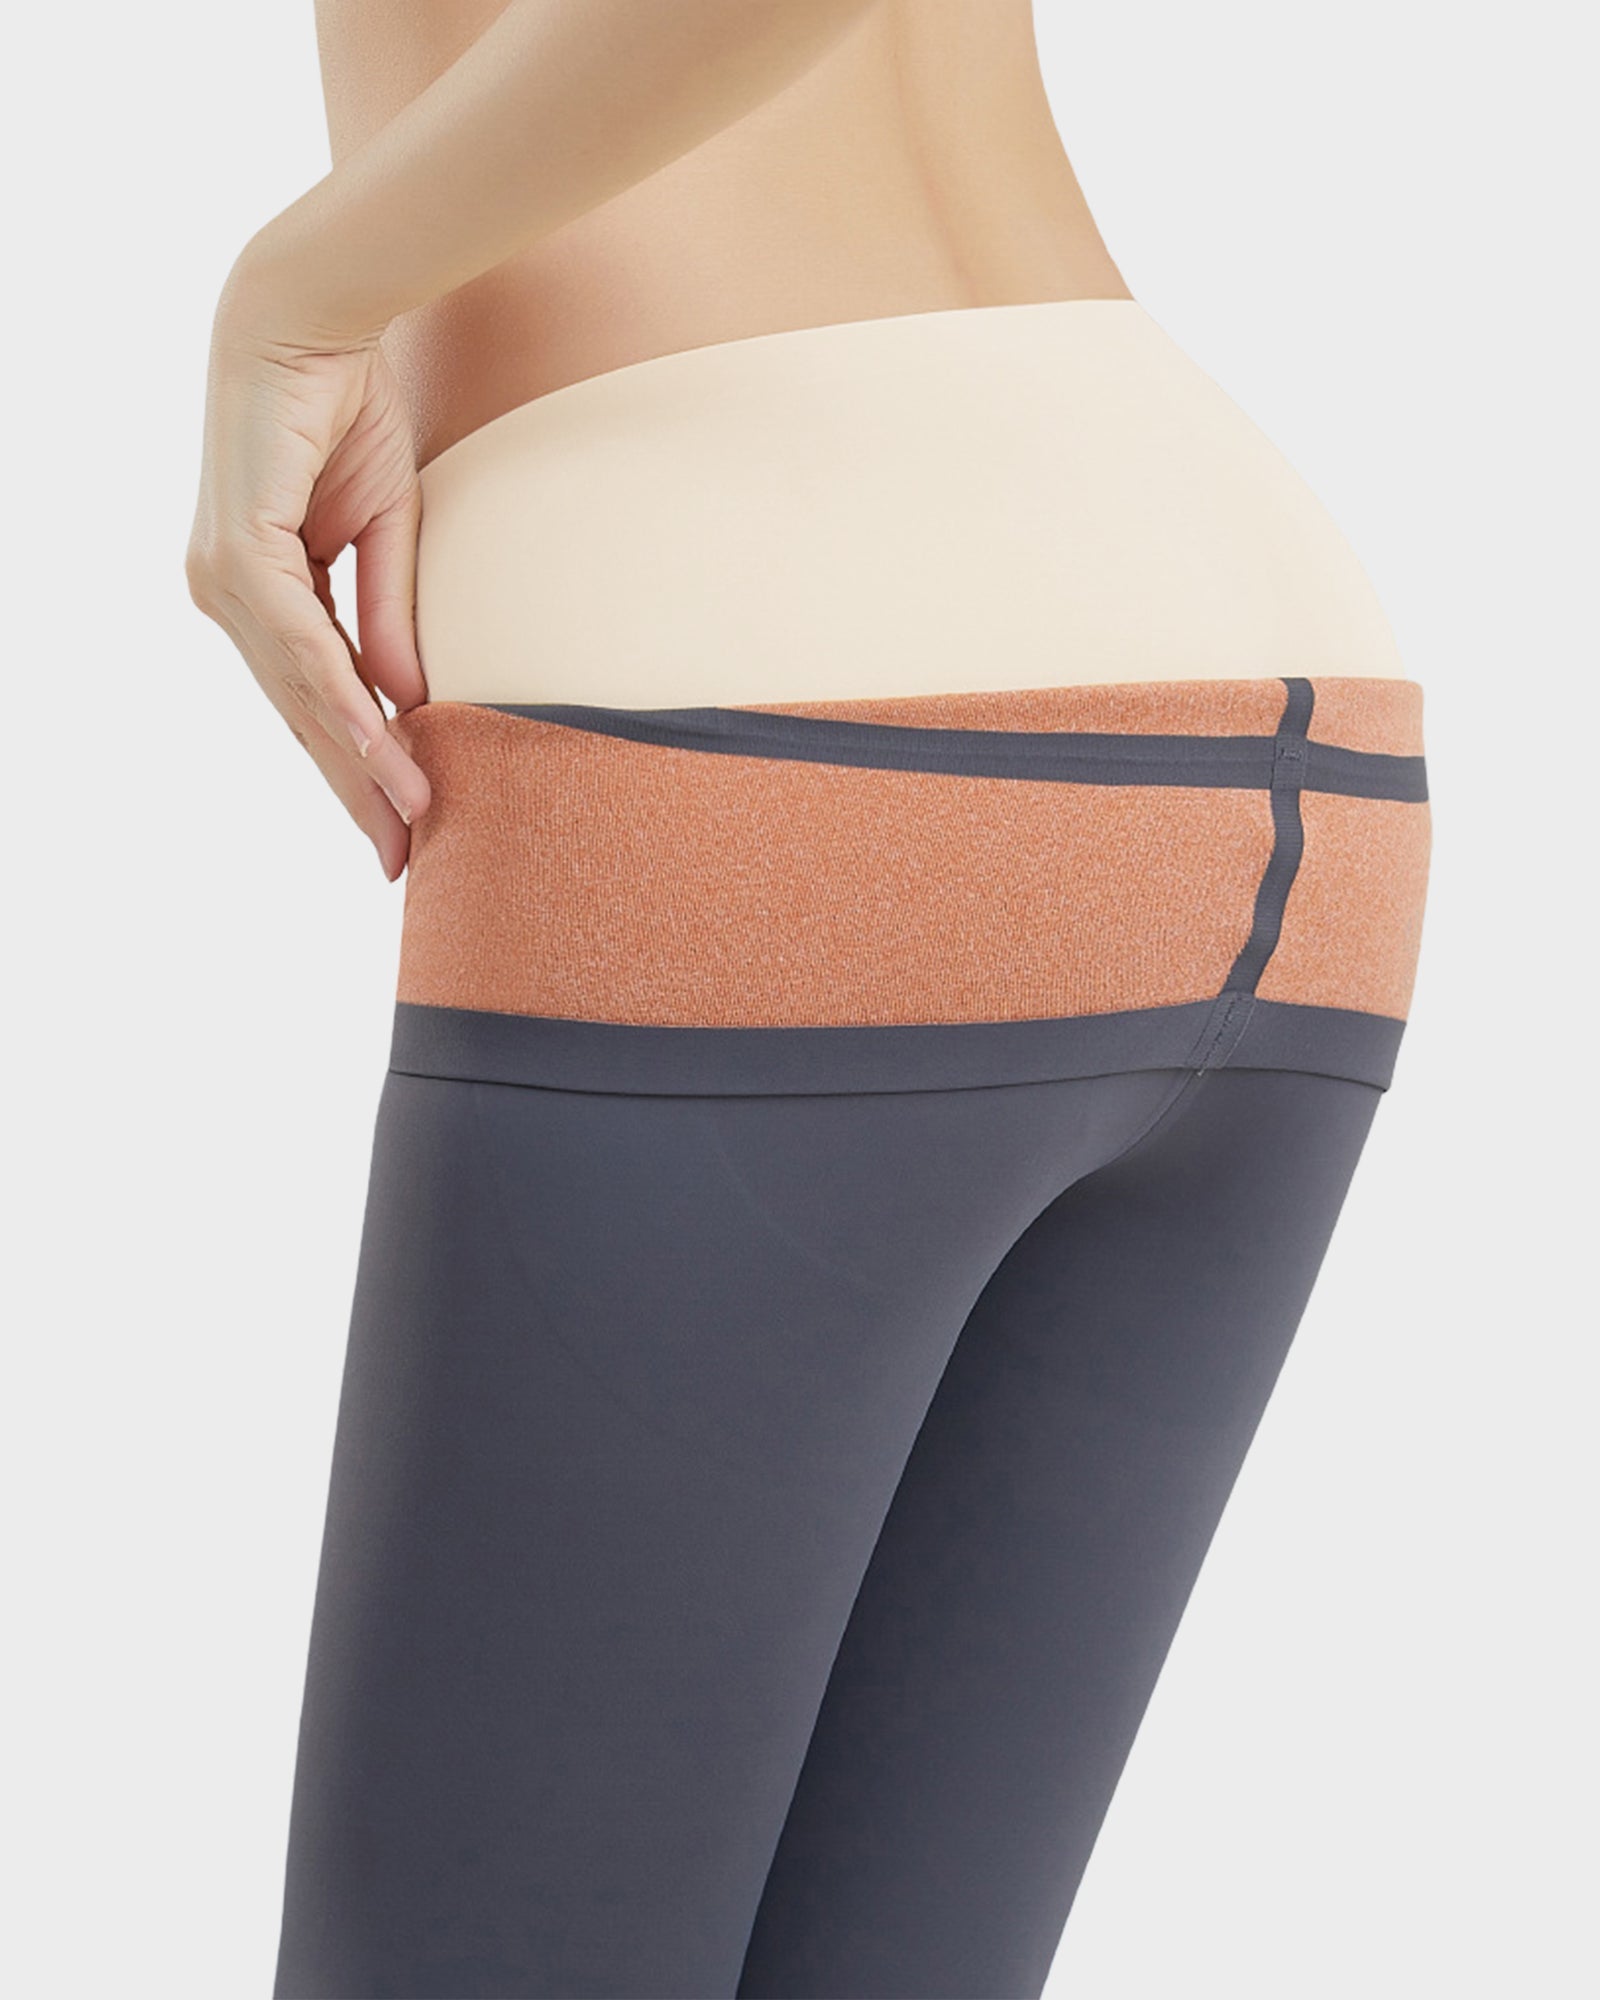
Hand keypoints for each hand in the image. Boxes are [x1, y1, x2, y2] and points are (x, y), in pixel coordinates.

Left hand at [186, 255, 431, 879]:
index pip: (315, 700)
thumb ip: (389, 616)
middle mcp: (230, 596)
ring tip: (404, 816)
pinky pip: (302, 644)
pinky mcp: (239, 551)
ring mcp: (227, 579)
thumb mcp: (387, 532)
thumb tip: (407, 700)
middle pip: (303, 714)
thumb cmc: (344, 412)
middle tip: (398, 856)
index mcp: (261, 593)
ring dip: (358, 759)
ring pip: (301, 693)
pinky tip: (380, 740)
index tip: (402, 824)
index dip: (359, 765)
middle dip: (356, 788)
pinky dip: (342, 696)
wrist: (309, 318)